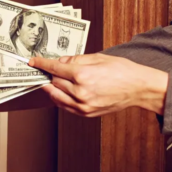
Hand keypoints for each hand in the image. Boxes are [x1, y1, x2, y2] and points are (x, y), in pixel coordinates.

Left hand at [28, 53, 167, 116]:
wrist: (138, 88)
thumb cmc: (122, 70)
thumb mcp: (98, 58)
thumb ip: (76, 60)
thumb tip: (60, 62)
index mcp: (83, 75)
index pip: (54, 69)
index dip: (42, 64)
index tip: (33, 61)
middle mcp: (81, 92)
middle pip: (54, 82)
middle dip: (49, 75)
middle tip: (46, 69)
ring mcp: (83, 105)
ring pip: (56, 96)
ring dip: (51, 88)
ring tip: (51, 81)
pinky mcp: (86, 113)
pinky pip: (65, 107)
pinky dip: (60, 99)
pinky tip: (60, 92)